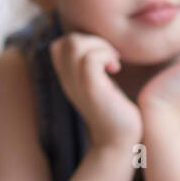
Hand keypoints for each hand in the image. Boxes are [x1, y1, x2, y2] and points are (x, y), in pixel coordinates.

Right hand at [48, 32, 142, 148]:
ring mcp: (76, 83)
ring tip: (113, 62)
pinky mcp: (91, 89)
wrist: (119, 140)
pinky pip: (90, 58)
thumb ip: (96, 68)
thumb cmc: (117, 112)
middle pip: (66, 40)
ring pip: (75, 44)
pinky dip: (106, 55)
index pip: (59, 44)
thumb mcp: (103, 85)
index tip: (101, 56)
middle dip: (92, 40)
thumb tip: (107, 48)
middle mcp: (67, 79)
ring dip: (99, 46)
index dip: (82, 41)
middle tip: (110, 57)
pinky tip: (116, 68)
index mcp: (68, 77)